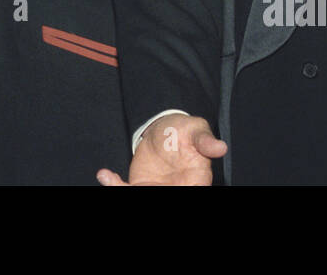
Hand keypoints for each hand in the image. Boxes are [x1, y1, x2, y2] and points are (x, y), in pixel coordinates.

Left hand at [97, 113, 226, 185]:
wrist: (164, 128)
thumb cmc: (184, 129)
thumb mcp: (195, 129)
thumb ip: (205, 140)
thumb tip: (221, 147)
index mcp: (197, 181)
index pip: (193, 191)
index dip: (181, 192)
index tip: (165, 188)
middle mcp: (178, 189)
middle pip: (168, 198)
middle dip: (148, 195)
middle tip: (128, 188)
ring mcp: (157, 190)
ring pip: (140, 197)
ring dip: (123, 191)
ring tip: (111, 181)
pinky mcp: (140, 187)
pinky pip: (126, 191)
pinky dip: (114, 186)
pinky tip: (105, 175)